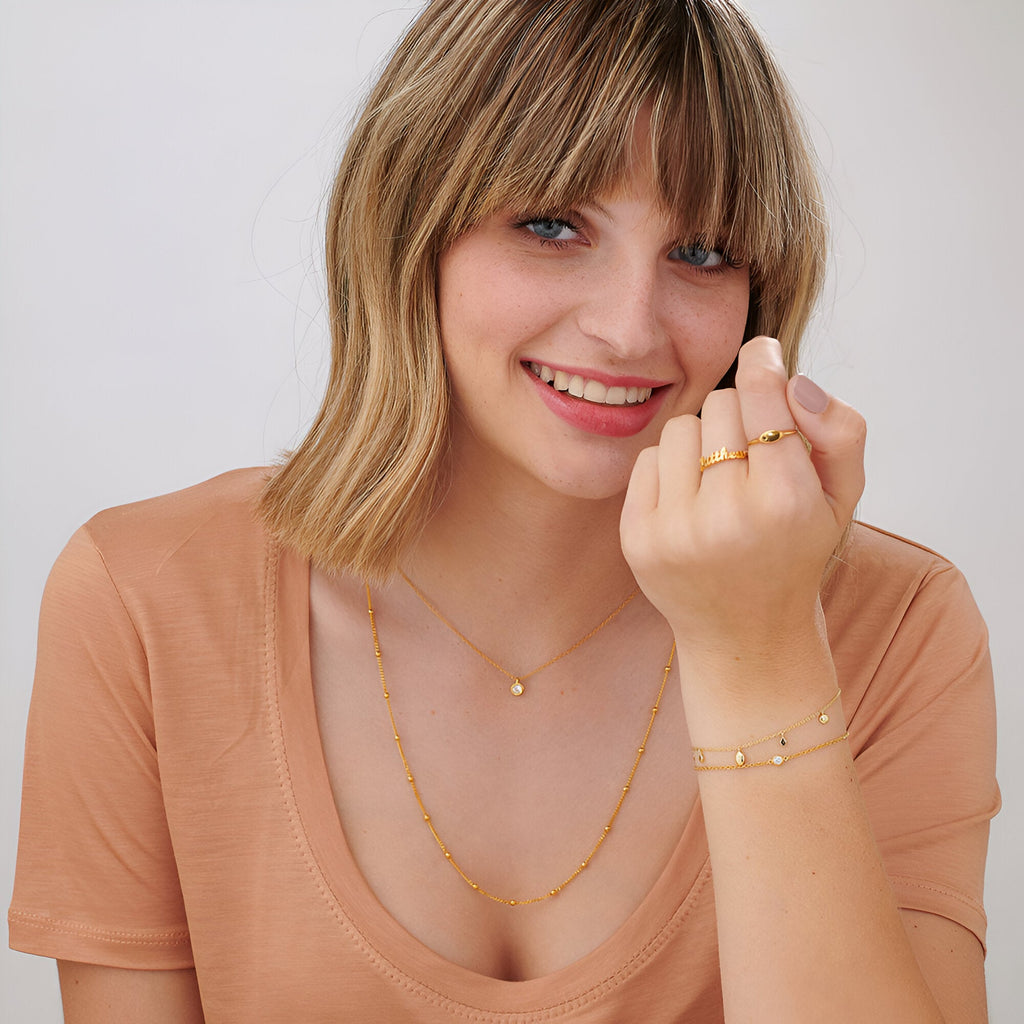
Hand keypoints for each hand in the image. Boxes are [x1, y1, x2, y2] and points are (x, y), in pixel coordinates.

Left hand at [620, 337, 865, 664]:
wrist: (746, 634)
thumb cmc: (796, 551)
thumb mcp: (844, 497)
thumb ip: (840, 429)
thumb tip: (793, 382)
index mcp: (786, 502)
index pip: (762, 395)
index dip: (764, 361)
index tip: (763, 351)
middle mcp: (727, 517)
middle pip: (721, 404)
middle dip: (741, 417)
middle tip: (753, 453)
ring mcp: (675, 530)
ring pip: (681, 426)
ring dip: (704, 441)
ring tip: (722, 481)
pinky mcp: (637, 539)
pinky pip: (647, 459)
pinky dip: (671, 469)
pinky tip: (692, 501)